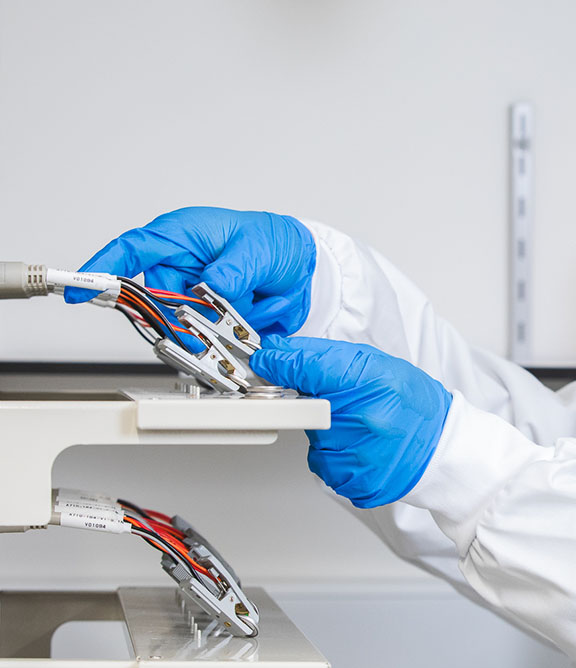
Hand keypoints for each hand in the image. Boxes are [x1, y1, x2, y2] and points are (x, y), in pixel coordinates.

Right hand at [67, 207, 315, 335]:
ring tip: (250, 305)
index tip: (81, 289)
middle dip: (184, 313)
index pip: (133, 250)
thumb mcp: (259, 249)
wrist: (305, 269)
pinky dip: (227, 333)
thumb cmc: (276, 243)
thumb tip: (214, 283)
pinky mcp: (207, 316)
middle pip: (157, 299)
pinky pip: (204, 335)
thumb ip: (236, 267)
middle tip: (221, 311)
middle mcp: (181, 265)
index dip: (104, 269)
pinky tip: (251, 316)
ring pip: (182, 322)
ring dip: (214, 323)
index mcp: (183, 235)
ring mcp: (192, 292)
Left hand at [250, 335, 452, 507]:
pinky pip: (325, 466)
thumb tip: (280, 353)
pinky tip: (363, 448)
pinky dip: (338, 456)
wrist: (443, 448)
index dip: (279, 362)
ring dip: (328, 433)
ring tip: (363, 429)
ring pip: (313, 440)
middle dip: (314, 403)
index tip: (268, 360)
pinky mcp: (353, 483)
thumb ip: (327, 358)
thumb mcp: (379, 365)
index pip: (305, 367)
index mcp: (372, 384)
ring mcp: (357, 457)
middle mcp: (362, 422)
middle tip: (344, 404)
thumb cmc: (415, 406)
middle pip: (305, 406)